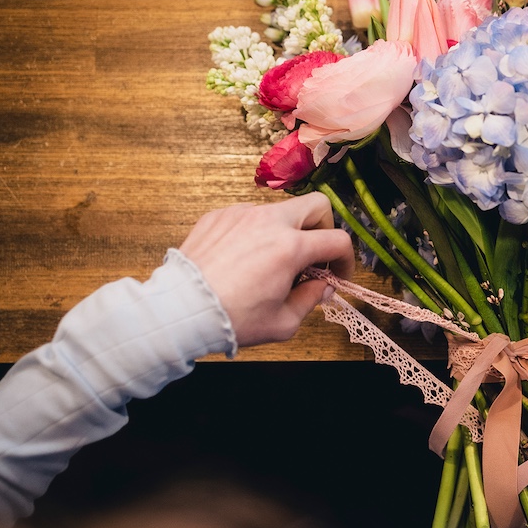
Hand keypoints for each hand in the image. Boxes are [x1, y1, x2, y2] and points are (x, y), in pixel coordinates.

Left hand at [178, 194, 354, 346]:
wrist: (180, 311)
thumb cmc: (233, 319)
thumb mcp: (283, 322)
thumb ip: (311, 300)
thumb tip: (322, 286)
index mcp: (291, 247)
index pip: (337, 240)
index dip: (346, 260)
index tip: (337, 275)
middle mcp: (269, 222)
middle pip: (317, 205)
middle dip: (323, 228)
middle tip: (313, 255)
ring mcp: (242, 214)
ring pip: (280, 210)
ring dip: (287, 231)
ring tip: (273, 261)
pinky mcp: (219, 216)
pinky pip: (249, 216)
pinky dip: (256, 233)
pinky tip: (243, 258)